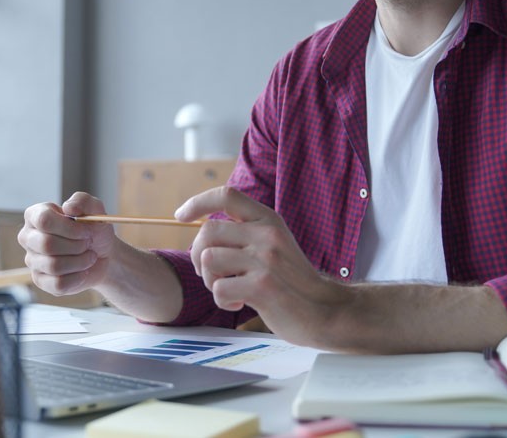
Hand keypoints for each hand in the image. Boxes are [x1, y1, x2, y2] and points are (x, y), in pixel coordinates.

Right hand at [18, 192, 118, 295]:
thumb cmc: (93, 229)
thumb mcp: (94, 209)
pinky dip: (78, 278)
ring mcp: (32, 260)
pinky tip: (83, 271)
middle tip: (88, 243)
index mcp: (36, 215)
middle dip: (76, 245)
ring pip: (54, 266)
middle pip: (47, 245)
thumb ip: (82, 201)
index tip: (86, 231)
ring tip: (89, 256)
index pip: (44, 220)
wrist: (103, 254)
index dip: (68, 228)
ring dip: (80, 261)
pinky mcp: (40, 281)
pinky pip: (58, 284)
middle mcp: (28, 237)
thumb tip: (68, 208)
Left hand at [176, 187, 340, 345]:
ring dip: (209, 280)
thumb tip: (203, 232)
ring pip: (208, 260)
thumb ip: (246, 233)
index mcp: (269, 220)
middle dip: (197, 255)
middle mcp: (267, 234)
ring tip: (229, 288)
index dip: (198, 202)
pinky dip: (223, 301)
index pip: (227, 195)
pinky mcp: (262, 286)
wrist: (324, 310)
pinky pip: (218, 288)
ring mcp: (265, 260)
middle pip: (207, 232)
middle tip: (212, 274)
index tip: (181, 215)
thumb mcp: (274, 244)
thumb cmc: (292, 281)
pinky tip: (240, 304)